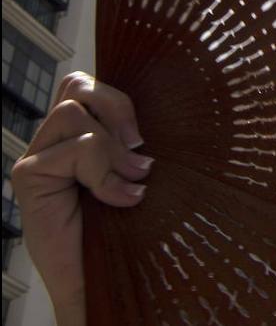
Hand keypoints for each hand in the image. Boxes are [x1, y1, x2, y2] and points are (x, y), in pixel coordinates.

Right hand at [11, 71, 152, 325]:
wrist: (101, 278)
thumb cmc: (125, 228)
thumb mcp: (136, 174)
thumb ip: (133, 144)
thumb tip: (158, 118)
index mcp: (76, 135)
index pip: (84, 84)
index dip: (118, 97)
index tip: (144, 136)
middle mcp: (52, 141)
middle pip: (77, 86)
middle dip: (117, 108)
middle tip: (139, 149)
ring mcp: (37, 157)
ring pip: (74, 113)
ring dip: (112, 147)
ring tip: (132, 179)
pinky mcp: (29, 176)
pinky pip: (76, 149)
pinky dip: (106, 173)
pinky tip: (121, 199)